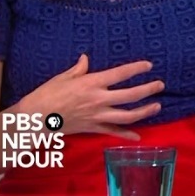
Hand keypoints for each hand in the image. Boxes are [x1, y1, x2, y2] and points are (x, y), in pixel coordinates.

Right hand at [16, 54, 162, 140]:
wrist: (34, 120)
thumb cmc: (45, 95)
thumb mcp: (62, 77)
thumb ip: (78, 69)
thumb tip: (86, 59)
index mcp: (91, 83)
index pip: (120, 74)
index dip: (136, 69)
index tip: (149, 66)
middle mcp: (98, 100)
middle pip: (130, 95)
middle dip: (148, 90)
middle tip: (160, 85)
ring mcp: (97, 116)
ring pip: (127, 116)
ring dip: (144, 111)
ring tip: (157, 106)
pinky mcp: (92, 128)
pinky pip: (113, 133)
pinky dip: (126, 135)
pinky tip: (138, 136)